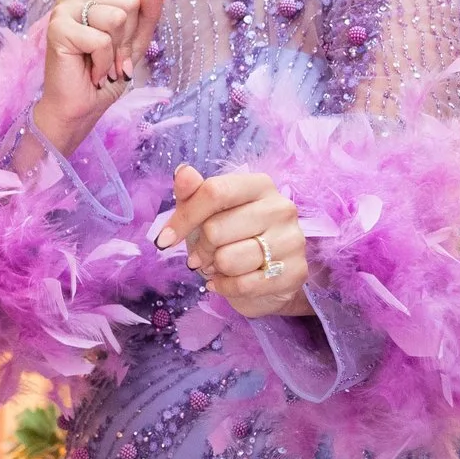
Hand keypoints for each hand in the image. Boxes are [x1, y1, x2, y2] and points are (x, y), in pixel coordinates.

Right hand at [31, 0, 168, 156]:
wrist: (80, 109)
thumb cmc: (107, 75)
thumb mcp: (136, 41)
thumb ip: (149, 11)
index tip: (122, 31)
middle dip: (129, 36)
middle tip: (110, 56)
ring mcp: (63, 9)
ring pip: (118, 17)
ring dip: (117, 51)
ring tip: (101, 64)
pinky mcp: (57, 28)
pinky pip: (102, 39)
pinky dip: (105, 63)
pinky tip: (92, 72)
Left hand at [157, 166, 308, 319]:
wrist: (267, 278)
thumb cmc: (232, 238)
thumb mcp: (206, 214)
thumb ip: (193, 193)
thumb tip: (182, 172)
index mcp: (259, 185)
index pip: (214, 192)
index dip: (183, 217)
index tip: (164, 239)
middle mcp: (281, 208)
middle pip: (216, 229)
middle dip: (200, 249)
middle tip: (202, 256)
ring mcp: (292, 240)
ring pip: (228, 259)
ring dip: (214, 268)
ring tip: (219, 266)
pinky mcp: (295, 272)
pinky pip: (243, 284)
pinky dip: (225, 286)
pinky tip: (226, 282)